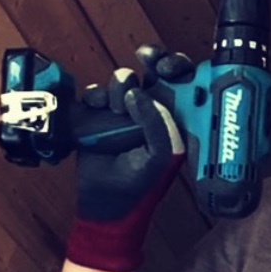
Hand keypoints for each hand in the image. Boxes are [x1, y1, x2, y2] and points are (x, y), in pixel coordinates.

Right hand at [64, 56, 183, 271]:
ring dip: (115, 89)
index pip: (178, 83)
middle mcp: (149, 112)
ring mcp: (122, 114)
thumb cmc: (142, 185)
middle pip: (147, 75)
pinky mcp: (97, 118)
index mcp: (173, 119)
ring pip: (120, 84)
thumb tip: (137, 94)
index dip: (172, 67)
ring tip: (114, 108)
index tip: (161, 65)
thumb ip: (157, 124)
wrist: (106, 206)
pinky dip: (92, 97)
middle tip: (135, 73)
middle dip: (141, 70)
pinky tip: (95, 109)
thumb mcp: (160, 155)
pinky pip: (94, 95)